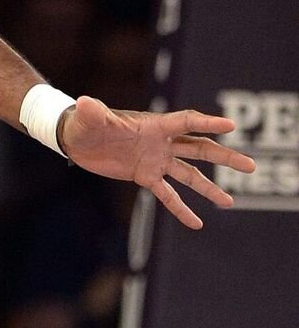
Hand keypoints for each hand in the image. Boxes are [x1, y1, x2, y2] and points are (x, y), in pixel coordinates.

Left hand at [59, 96, 256, 228]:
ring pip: (189, 174)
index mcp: (153, 125)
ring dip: (209, 188)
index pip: (185, 122)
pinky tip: (197, 223)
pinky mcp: (145, 176)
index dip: (206, 123)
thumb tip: (84, 103)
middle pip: (199, 149)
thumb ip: (92, 112)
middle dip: (224, 157)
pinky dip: (181, 209)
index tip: (230, 126)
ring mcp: (155, 160)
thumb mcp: (88, 118)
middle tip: (250, 166)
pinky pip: (167, 194)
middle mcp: (160, 143)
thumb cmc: (84, 122)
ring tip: (230, 202)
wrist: (77, 139)